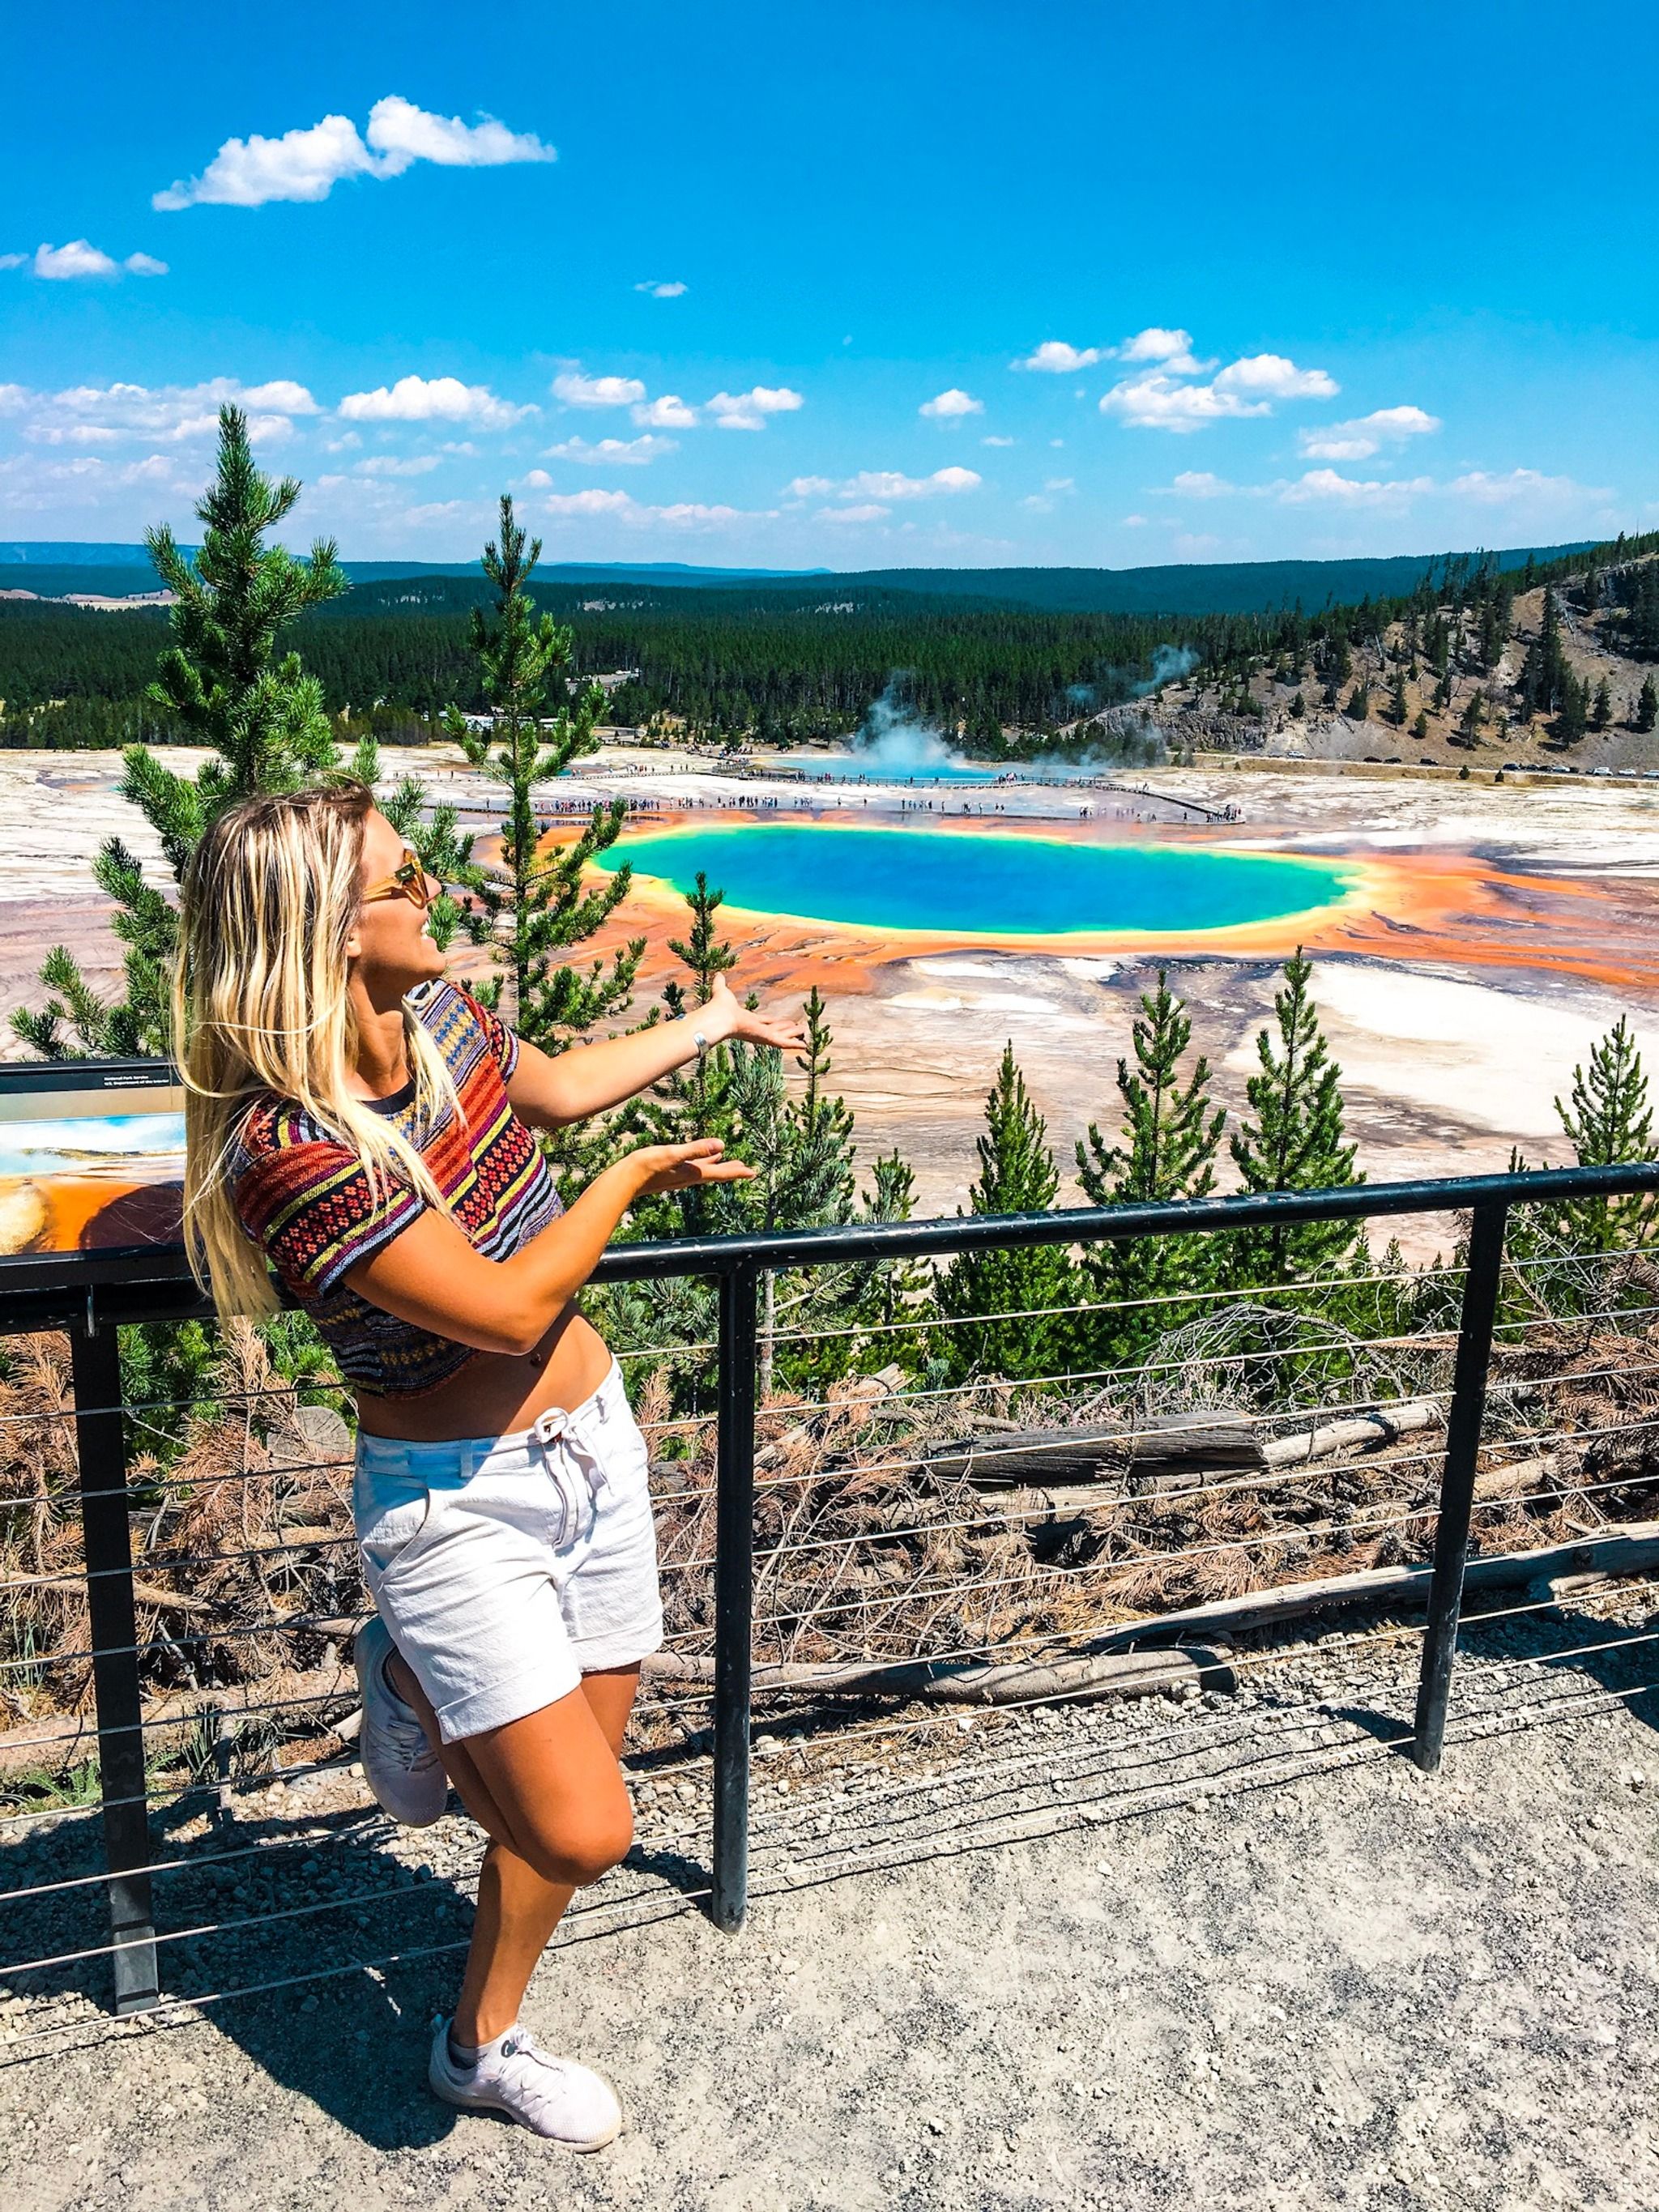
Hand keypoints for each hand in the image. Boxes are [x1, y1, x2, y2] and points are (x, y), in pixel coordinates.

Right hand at [627, 1139, 755, 1195]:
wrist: (625, 1180)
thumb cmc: (647, 1166)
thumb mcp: (673, 1154)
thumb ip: (696, 1149)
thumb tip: (721, 1145)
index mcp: (693, 1173)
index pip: (720, 1172)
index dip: (737, 1172)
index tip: (753, 1172)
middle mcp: (688, 1177)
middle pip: (715, 1173)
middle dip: (731, 1170)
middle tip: (747, 1170)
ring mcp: (678, 1176)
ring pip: (704, 1171)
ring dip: (718, 1167)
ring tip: (729, 1162)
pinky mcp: (669, 1173)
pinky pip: (691, 1167)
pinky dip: (701, 1163)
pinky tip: (698, 1160)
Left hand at [702, 973, 809, 1053]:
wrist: (718, 1017)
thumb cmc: (718, 1007)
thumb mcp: (722, 991)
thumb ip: (720, 983)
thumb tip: (718, 974)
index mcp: (747, 1020)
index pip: (764, 1021)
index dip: (773, 1022)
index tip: (780, 1021)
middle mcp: (756, 1029)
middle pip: (775, 1030)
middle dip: (786, 1030)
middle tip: (797, 1029)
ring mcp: (761, 1035)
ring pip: (782, 1036)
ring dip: (793, 1035)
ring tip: (804, 1034)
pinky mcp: (766, 1039)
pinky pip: (783, 1043)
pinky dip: (794, 1045)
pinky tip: (804, 1046)